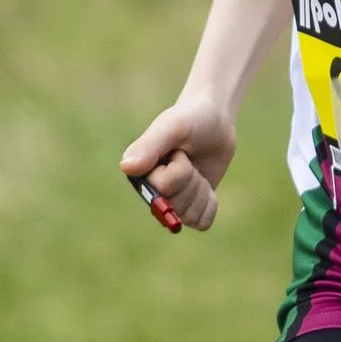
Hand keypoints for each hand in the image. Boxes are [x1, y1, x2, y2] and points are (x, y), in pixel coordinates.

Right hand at [119, 96, 238, 231]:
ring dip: (201, 190)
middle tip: (189, 159)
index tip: (179, 151)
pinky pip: (202, 221)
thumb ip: (149, 145)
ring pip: (190, 215)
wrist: (214, 121)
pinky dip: (209, 203)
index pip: (164, 187)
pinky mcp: (188, 208)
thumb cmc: (191, 119)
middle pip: (178, 204)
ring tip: (195, 168)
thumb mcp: (173, 127)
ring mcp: (170, 202)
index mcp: (138, 172)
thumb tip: (127, 167)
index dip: (180, 168)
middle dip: (193, 179)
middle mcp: (150, 190)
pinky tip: (204, 184)